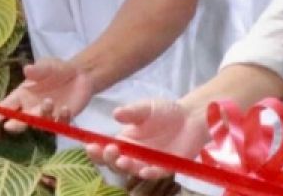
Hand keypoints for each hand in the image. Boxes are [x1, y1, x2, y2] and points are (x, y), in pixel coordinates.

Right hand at [0, 58, 93, 131]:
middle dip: (15, 124)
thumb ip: (38, 70)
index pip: (8, 106)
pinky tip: (65, 108)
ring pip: (39, 123)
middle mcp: (31, 109)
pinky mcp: (62, 119)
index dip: (0, 112)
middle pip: (19, 121)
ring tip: (48, 102)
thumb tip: (27, 69)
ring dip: (41, 115)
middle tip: (11, 125)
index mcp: (22, 95)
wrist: (81, 73)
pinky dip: (61, 118)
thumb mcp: (48, 66)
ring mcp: (46, 115)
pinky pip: (59, 124)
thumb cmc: (57, 69)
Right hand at [86, 100, 209, 179]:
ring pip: (133, 171)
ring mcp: (148, 163)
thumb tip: (115, 113)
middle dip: (109, 160)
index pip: (105, 150)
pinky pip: (155, 173)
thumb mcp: (147, 108)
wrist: (192, 116)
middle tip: (110, 150)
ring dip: (126, 167)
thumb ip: (132, 112)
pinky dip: (150, 173)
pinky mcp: (165, 167)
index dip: (96, 151)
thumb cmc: (166, 112)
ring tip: (123, 160)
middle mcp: (133, 155)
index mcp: (125, 142)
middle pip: (115, 164)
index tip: (91, 146)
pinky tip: (145, 171)